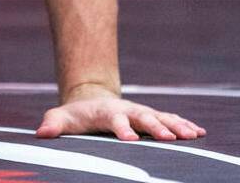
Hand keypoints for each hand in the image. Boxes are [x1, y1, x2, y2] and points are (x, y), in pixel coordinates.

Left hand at [36, 84, 205, 140]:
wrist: (90, 100)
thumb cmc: (75, 115)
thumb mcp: (60, 117)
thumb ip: (52, 124)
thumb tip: (40, 133)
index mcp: (105, 111)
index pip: (114, 119)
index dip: (121, 128)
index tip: (129, 139)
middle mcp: (126, 110)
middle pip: (143, 117)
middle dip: (156, 127)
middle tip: (169, 138)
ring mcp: (140, 113)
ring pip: (160, 117)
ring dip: (176, 125)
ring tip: (192, 135)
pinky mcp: (150, 117)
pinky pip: (169, 119)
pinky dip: (183, 124)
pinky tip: (199, 132)